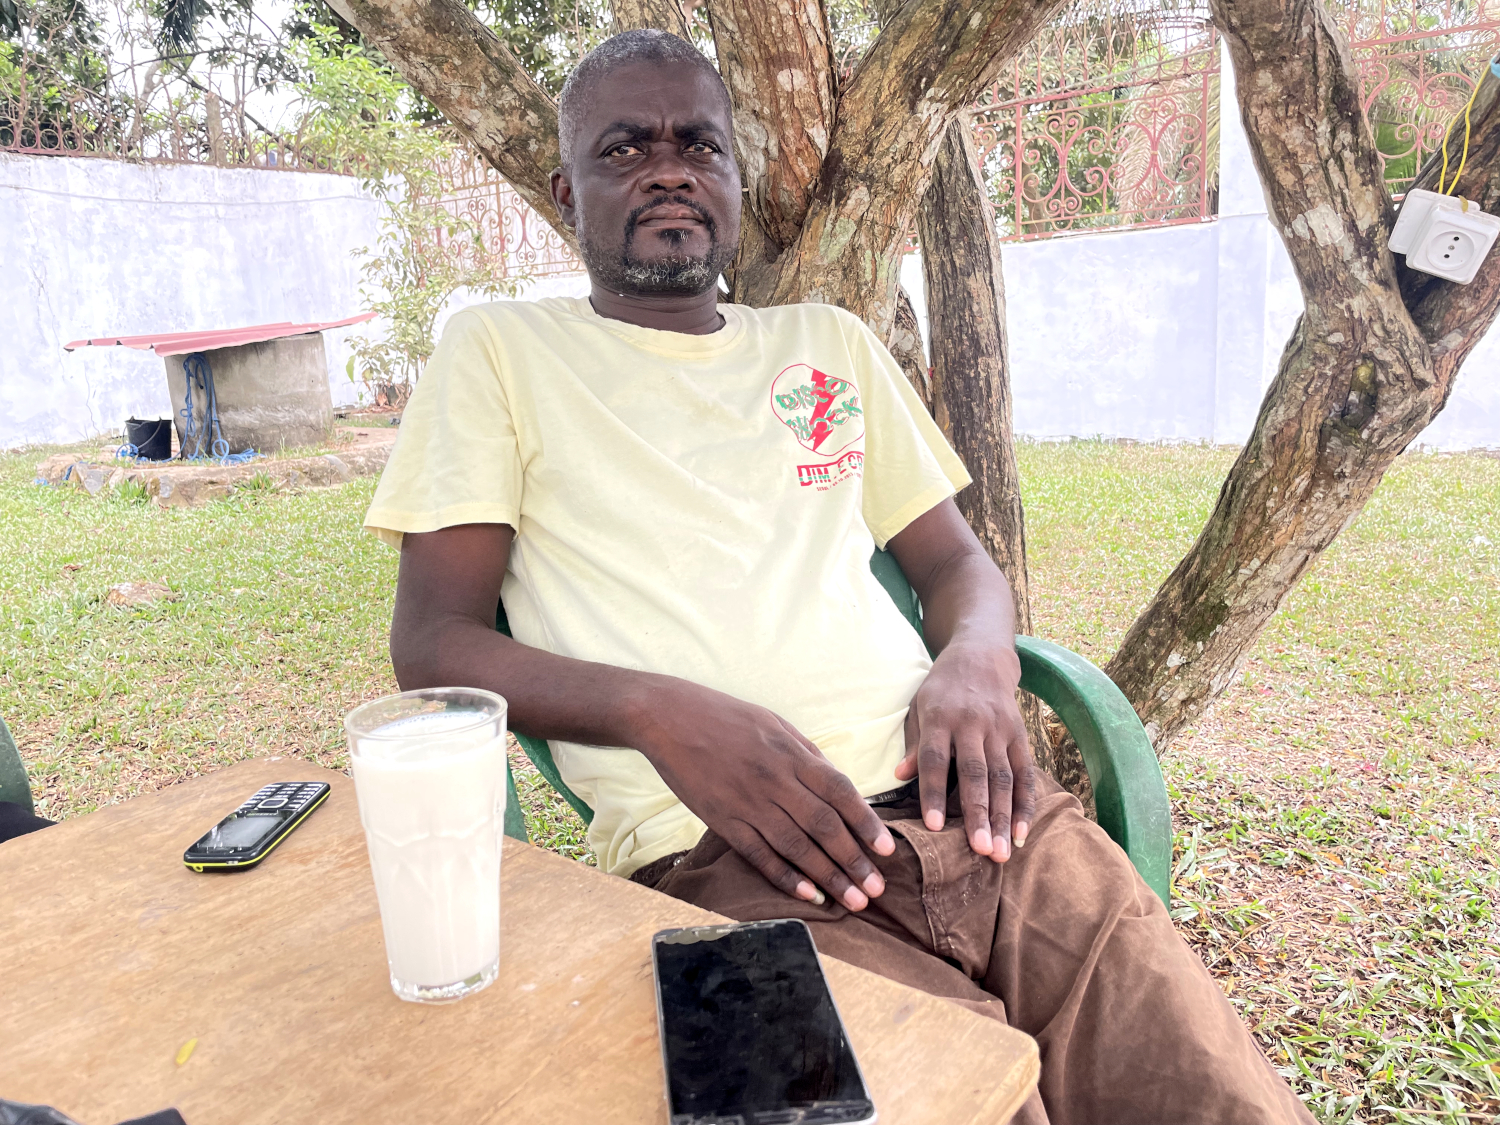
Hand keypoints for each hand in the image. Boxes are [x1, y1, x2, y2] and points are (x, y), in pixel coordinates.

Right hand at [630, 680, 894, 909]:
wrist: (668, 717)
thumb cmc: (725, 717)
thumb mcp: (774, 724)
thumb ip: (807, 754)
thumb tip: (836, 782)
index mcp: (791, 753)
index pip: (840, 793)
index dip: (866, 823)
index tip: (887, 850)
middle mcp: (775, 780)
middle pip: (824, 826)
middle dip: (854, 860)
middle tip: (877, 889)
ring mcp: (748, 803)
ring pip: (796, 846)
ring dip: (828, 876)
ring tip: (853, 900)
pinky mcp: (722, 820)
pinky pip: (758, 854)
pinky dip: (785, 876)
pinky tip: (808, 894)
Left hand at [894, 642, 1035, 860]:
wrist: (981, 656)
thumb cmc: (942, 689)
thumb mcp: (919, 706)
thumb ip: (914, 744)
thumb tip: (899, 777)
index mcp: (939, 717)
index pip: (935, 759)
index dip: (934, 792)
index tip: (933, 826)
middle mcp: (972, 724)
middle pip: (975, 774)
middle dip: (977, 814)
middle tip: (980, 850)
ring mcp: (999, 730)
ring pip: (1003, 778)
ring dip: (1003, 817)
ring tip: (1001, 852)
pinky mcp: (1019, 735)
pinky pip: (1024, 774)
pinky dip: (1025, 804)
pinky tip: (1022, 833)